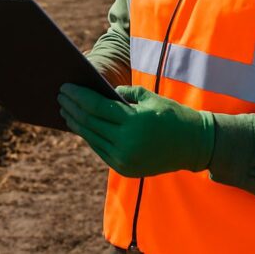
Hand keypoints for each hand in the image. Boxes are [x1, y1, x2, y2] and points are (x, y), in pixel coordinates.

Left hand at [58, 83, 214, 177]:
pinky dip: (88, 136)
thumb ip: (125, 93)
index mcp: (134, 122)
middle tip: (60, 95)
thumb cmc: (172, 115)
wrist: (195, 146)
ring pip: (91, 137)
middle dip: (72, 107)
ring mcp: (125, 159)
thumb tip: (101, 92)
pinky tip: (80, 126)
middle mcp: (127, 142)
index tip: (65, 86)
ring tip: (65, 110)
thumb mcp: (150, 98)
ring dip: (76, 123)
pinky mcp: (125, 168)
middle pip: (89, 122)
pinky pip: (100, 149)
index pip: (96, 107)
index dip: (78, 96)